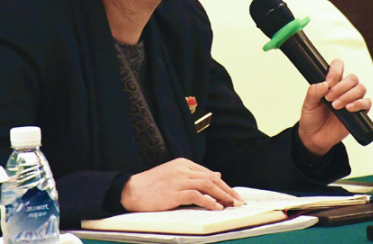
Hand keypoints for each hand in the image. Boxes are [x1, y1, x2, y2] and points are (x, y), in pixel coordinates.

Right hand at [120, 158, 243, 212]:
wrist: (132, 190)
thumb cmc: (153, 185)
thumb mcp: (175, 175)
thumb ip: (195, 175)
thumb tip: (217, 174)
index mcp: (182, 163)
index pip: (209, 174)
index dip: (224, 186)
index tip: (235, 196)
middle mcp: (182, 169)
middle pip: (211, 178)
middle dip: (228, 191)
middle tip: (239, 202)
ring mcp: (178, 180)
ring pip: (206, 185)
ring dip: (222, 196)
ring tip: (233, 206)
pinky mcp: (174, 192)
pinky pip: (196, 196)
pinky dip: (209, 202)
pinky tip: (217, 208)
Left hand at [298, 58, 370, 155]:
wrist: (315, 136)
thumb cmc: (311, 117)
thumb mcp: (308, 102)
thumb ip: (314, 92)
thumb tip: (324, 84)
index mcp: (330, 82)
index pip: (339, 66)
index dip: (336, 70)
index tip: (328, 81)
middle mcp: (343, 89)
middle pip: (352, 78)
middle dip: (341, 86)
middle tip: (329, 97)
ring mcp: (352, 100)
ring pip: (360, 89)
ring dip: (348, 95)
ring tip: (335, 105)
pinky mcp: (359, 113)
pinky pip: (367, 103)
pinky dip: (359, 104)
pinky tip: (348, 109)